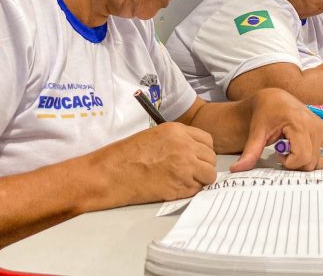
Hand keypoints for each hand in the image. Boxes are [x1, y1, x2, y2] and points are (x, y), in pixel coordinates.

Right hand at [88, 122, 216, 206]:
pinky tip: (175, 188)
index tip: (197, 158)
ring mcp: (185, 168)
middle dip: (204, 166)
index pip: (208, 141)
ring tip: (185, 181)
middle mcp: (185, 147)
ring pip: (209, 175)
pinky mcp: (180, 187)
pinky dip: (190, 191)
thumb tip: (194, 151)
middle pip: (211, 158)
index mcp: (178, 131)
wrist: (111, 173)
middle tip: (192, 172)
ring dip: (201, 179)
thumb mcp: (155, 136)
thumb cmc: (127, 154)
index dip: (204, 151)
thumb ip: (178, 140)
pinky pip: (197, 189)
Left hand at [231, 88, 322, 172]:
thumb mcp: (256, 132)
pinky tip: (299, 147)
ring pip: (319, 162)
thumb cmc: (266, 112)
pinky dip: (311, 156)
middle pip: (310, 162)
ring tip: (291, 149)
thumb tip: (237, 169)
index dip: (288, 162)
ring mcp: (322, 128)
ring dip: (304, 161)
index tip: (277, 152)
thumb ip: (250, 152)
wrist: (276, 98)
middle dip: (295, 163)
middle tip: (283, 150)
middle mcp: (315, 125)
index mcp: (299, 123)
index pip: (302, 157)